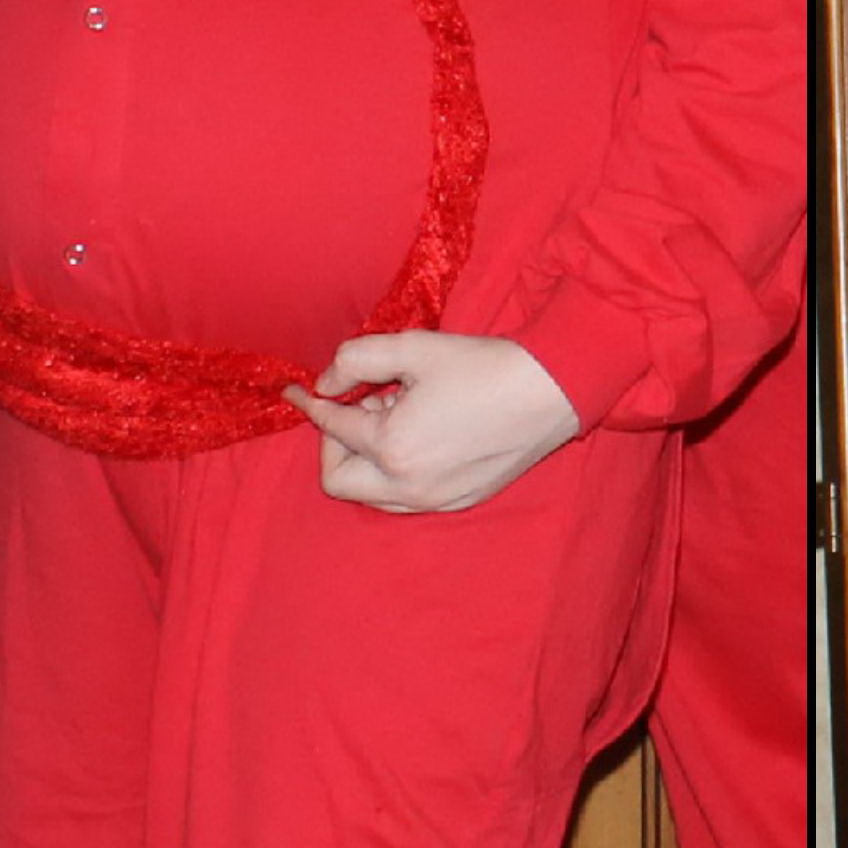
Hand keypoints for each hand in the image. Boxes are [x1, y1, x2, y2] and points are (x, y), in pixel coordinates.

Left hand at [283, 334, 582, 512]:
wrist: (551, 390)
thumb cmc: (483, 366)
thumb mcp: (412, 347)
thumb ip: (354, 360)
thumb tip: (325, 383)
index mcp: (391, 447)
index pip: (330, 427)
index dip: (309, 405)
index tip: (296, 392)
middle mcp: (409, 485)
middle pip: (337, 481)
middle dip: (334, 444)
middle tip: (360, 409)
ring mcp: (437, 499)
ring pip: (371, 496)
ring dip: (366, 462)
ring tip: (395, 421)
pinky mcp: (461, 500)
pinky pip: (407, 499)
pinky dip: (397, 473)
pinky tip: (421, 438)